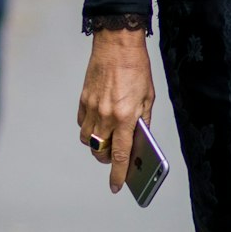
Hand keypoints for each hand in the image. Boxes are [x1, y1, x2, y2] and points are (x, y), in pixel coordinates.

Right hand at [77, 29, 154, 193]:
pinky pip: (82, 124)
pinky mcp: (83, 99)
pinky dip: (89, 129)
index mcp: (126, 116)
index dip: (118, 174)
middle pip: (100, 151)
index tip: (117, 187)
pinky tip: (99, 122)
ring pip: (87, 140)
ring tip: (107, 138)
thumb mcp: (148, 97)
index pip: (120, 154)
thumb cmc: (137, 69)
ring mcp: (92, 108)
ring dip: (96, 144)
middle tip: (116, 155)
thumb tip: (137, 140)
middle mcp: (106, 115)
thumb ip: (142, 121)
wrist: (117, 43)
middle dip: (107, 159)